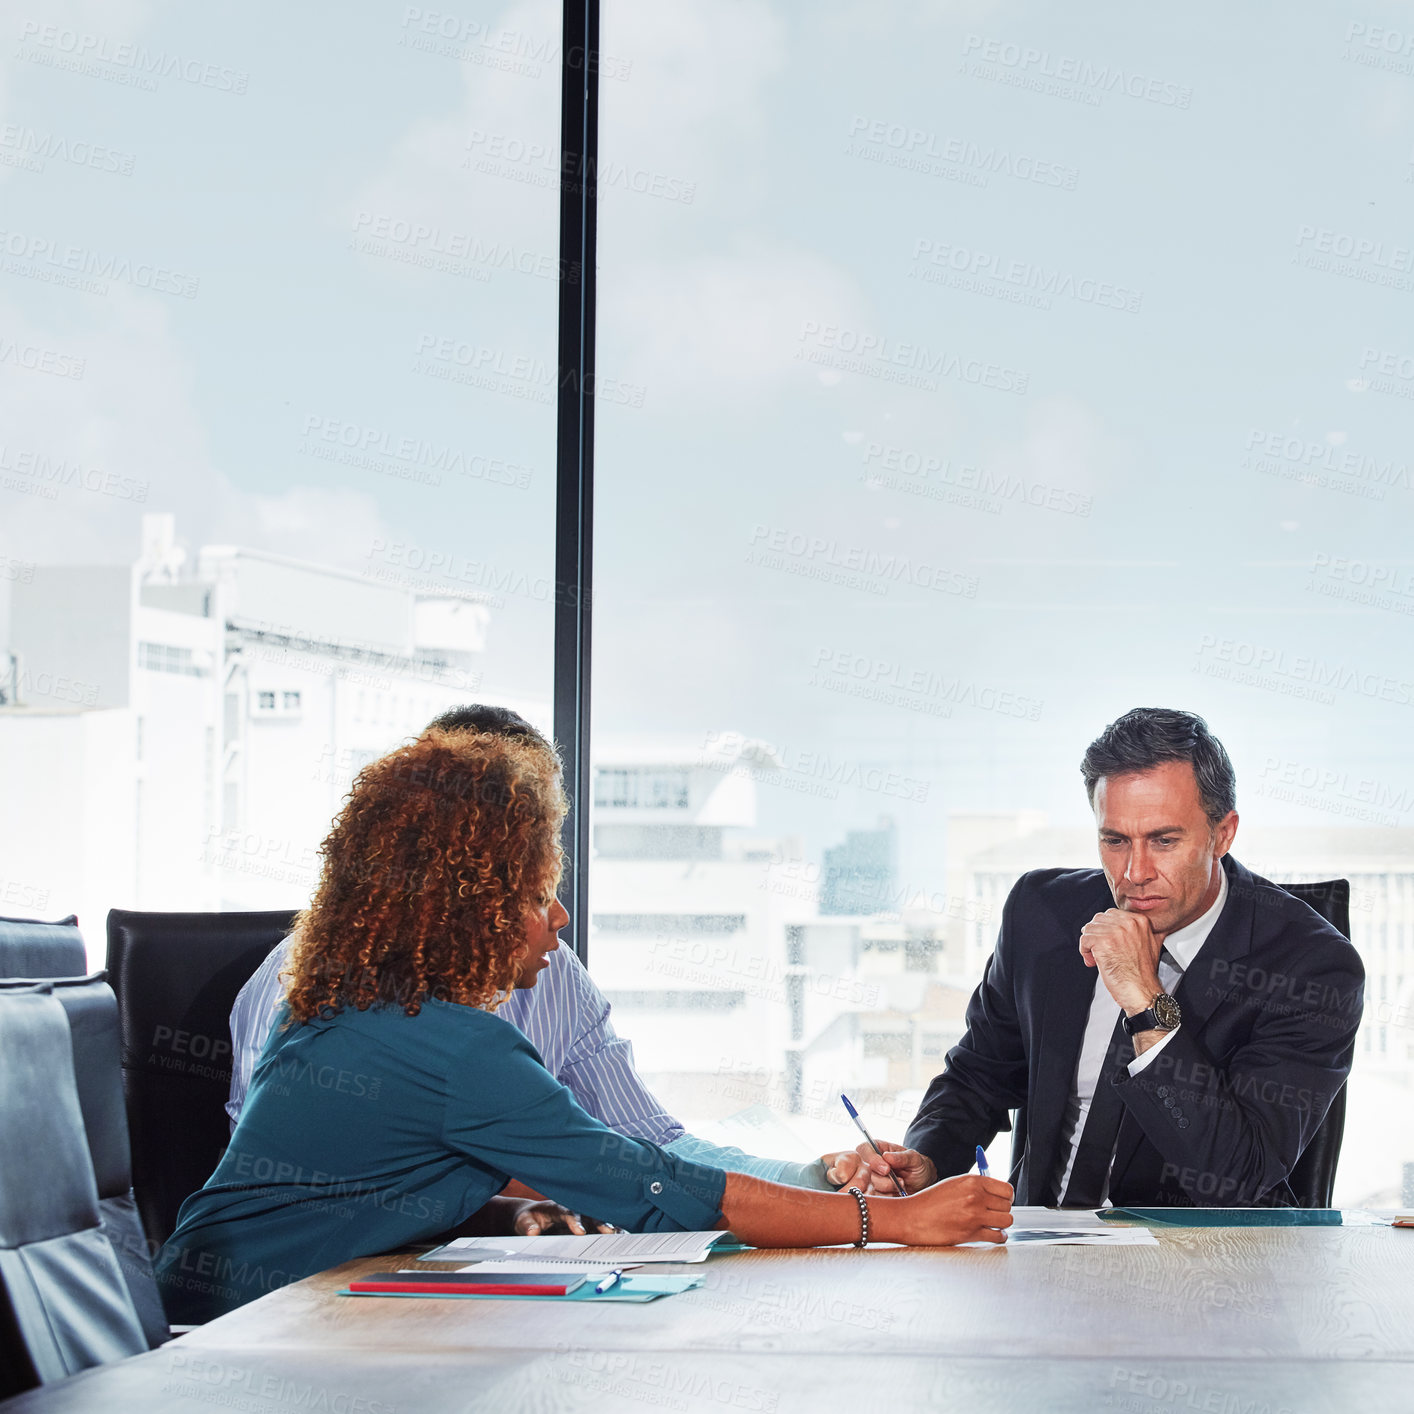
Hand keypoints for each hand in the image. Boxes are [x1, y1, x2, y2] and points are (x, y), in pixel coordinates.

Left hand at [513, 1202, 618, 1236]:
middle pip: (588, 1213)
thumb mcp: (522, 1222)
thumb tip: (532, 1232)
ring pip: (597, 1219)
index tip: (580, 1233)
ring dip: (609, 1227)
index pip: (567, 1212)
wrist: (531, 1218)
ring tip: (622, 1235)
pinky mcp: (585, 1226)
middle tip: (608, 1232)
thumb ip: (527, 1226)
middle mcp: (572, 1209)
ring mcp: (580, 1217)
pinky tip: (623, 1238)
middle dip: (599, 1222)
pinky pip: (599, 1229)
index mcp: (556, 1207)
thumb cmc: (527, 1219)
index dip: (574, 1221)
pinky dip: (611, 1232)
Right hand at [823, 1142, 936, 1194]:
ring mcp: (870, 1179)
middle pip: (864, 1171)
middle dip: (883, 1180)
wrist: (922, 1184)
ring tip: (900, 1186)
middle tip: (900, 1181)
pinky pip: (873, 1198)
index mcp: (877, 1148)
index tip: (887, 1169)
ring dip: (886, 1190)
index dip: (873, 1160)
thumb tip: (887, 1157)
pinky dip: (886, 1198)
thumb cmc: (917, 1166)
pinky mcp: (873, 1193)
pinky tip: (895, 1194)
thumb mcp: (914, 1158)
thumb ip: (902, 1157)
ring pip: (868, 1187)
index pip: (864, 1149)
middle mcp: (870, 1163)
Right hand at [876, 1173, 1012, 1245]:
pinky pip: (998, 1237)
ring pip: (1006, 1221)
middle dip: (1003, 1210)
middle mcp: (975, 1196)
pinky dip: (999, 1237)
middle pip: (1008, 1205)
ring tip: (993, 1223)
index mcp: (972, 1181)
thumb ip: (975, 1186)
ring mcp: (974, 1216)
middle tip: (995, 1213)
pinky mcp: (971, 1234)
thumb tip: (994, 1193)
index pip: (1006, 1189)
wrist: (912, 1217)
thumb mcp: (953, 1184)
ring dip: (1001, 1224)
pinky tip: (992, 1234)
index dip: (1006, 1196)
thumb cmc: (929, 1201)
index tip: (1002, 1200)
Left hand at [1079, 907, 1162, 1012]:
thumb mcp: (1152, 945)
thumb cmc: (1143, 974)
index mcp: (1139, 921)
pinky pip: (1084, 939)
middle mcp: (1128, 923)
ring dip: (1089, 945)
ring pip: (1089, 929)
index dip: (1105, 930)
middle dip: (1096, 935)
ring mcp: (1115, 932)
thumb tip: (1135, 925)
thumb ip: (1143, 931)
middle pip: (1098, 920)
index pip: (1111, 914)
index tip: (1108, 943)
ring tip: (1097, 958)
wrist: (1142, 991)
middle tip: (1099, 951)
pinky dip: (1084, 951)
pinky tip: (1093, 961)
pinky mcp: (1103, 942)